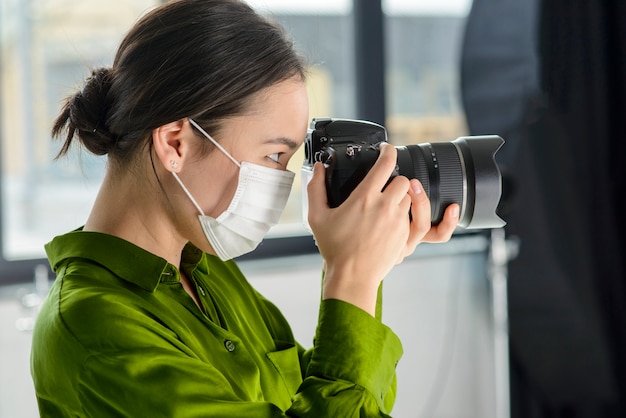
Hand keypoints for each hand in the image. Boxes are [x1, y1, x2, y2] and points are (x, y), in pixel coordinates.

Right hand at [307, 143, 458, 314]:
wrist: (352, 276)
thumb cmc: (334, 248)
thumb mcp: (317, 217)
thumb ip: (315, 189)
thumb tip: (318, 169)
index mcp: (365, 198)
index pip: (385, 165)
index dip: (388, 152)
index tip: (386, 150)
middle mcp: (386, 207)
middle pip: (403, 181)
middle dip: (395, 180)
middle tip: (385, 186)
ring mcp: (399, 223)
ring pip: (412, 199)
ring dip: (405, 197)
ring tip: (395, 200)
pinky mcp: (407, 238)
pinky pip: (424, 222)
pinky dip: (422, 214)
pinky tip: (422, 212)